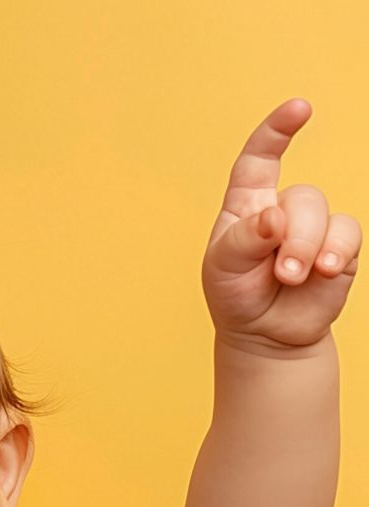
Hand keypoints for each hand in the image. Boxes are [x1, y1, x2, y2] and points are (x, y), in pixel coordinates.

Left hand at [202, 99, 360, 349]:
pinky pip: (347, 232)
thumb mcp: (223, 268)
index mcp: (246, 205)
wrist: (265, 333)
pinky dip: (336, 252)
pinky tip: (325, 272)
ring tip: (293, 278)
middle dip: (295, 237)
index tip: (299, 108)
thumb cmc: (236, 295)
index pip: (259, 160)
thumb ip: (244, 239)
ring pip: (324, 212)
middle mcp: (282, 208)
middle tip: (283, 273)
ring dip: (309, 248)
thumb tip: (275, 216)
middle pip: (301, 197)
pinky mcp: (338, 246)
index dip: (276, 131)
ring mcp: (313, 226)